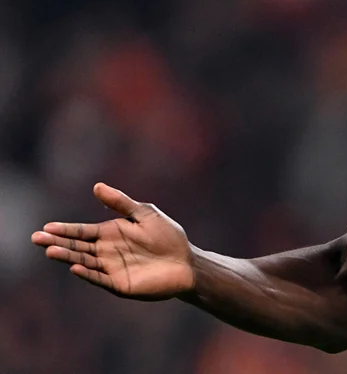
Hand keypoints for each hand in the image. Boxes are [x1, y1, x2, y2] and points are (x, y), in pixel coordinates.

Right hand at [31, 183, 194, 300]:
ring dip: (67, 257)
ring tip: (50, 251)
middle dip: (57, 242)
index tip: (47, 227)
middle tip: (36, 239)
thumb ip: (121, 203)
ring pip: (84, 262)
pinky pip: (100, 278)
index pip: (82, 232)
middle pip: (77, 247)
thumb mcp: (145, 214)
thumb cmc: (168, 236)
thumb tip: (96, 186)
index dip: (65, 230)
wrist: (186, 262)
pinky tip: (75, 267)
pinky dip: (88, 274)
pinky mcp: (120, 284)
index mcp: (110, 233)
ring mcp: (111, 268)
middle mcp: (106, 252)